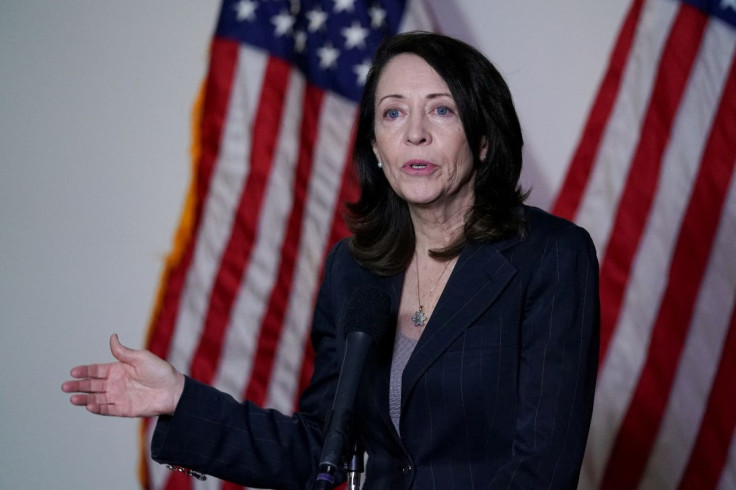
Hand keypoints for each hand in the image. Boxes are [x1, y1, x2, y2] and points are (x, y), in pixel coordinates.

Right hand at [61, 334, 184, 416]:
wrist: (174, 390)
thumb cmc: (160, 371)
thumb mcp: (141, 357)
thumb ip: (123, 352)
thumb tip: (112, 337)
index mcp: (118, 369)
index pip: (96, 370)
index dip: (84, 371)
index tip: (73, 371)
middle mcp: (115, 384)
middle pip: (92, 385)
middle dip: (78, 385)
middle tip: (65, 386)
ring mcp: (119, 397)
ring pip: (97, 398)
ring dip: (84, 399)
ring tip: (73, 398)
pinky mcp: (124, 409)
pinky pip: (108, 409)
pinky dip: (98, 408)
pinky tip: (89, 406)